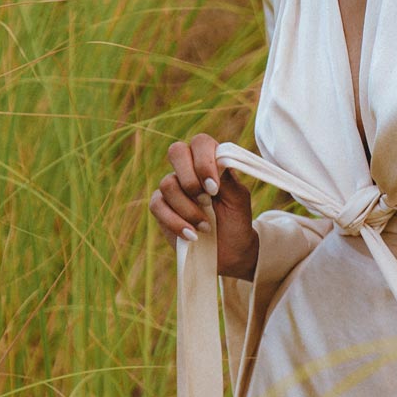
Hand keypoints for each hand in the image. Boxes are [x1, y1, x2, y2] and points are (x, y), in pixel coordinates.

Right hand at [149, 132, 259, 278]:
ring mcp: (172, 188)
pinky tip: (192, 235)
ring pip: (167, 184)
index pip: (200, 142)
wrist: (229, 254)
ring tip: (206, 226)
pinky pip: (157, 205)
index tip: (214, 188)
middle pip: (176, 151)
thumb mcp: (239, 201)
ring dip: (188, 208)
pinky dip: (176, 222)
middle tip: (207, 201)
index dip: (203, 161)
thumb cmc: (236, 223)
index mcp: (210, 162)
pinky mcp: (161, 207)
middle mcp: (188, 170)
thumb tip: (216, 163)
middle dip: (190, 179)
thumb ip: (228, 180)